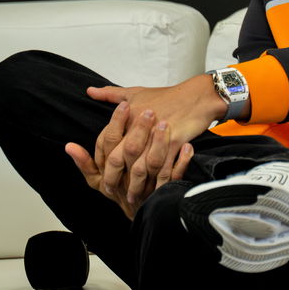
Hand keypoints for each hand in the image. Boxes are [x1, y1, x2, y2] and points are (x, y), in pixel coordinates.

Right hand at [66, 101, 194, 218]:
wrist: (140, 215)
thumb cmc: (120, 193)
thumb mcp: (97, 180)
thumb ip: (84, 162)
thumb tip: (68, 146)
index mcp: (109, 172)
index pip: (109, 144)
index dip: (116, 124)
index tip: (125, 104)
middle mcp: (128, 178)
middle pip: (131, 151)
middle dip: (139, 129)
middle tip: (149, 109)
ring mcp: (149, 184)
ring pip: (155, 163)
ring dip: (160, 143)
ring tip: (166, 124)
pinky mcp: (166, 191)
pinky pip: (176, 176)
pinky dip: (183, 162)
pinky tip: (189, 147)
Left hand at [84, 74, 223, 186]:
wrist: (197, 96)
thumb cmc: (167, 95)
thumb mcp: (136, 92)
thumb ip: (111, 94)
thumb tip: (90, 92)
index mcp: (128, 117)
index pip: (107, 142)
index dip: (102, 159)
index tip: (101, 171)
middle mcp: (139, 128)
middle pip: (119, 159)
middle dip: (115, 178)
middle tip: (112, 191)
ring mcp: (157, 138)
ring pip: (141, 168)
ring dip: (136, 186)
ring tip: (133, 197)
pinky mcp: (174, 144)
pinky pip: (165, 169)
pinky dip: (159, 184)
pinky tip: (155, 192)